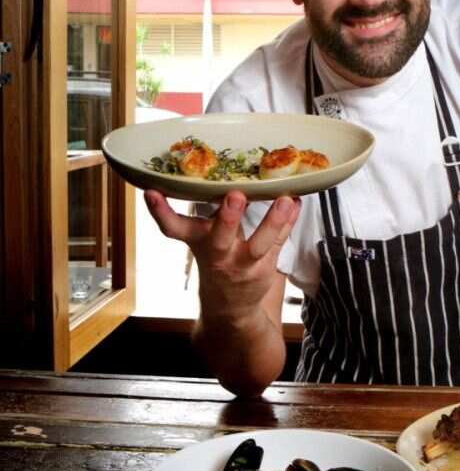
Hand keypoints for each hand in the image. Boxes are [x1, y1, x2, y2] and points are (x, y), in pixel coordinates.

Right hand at [144, 190, 300, 321]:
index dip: (160, 211)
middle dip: (228, 218)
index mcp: (197, 241)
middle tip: (235, 195)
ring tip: (285, 199)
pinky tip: (297, 203)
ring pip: (259, 244)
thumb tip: (218, 165)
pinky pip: (280, 243)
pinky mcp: (265, 268)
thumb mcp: (203, 237)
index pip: (172, 228)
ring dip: (272, 221)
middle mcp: (218, 254)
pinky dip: (289, 222)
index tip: (151, 192)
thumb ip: (208, 209)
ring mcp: (243, 264)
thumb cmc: (217, 257)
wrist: (230, 305)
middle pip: (220, 238)